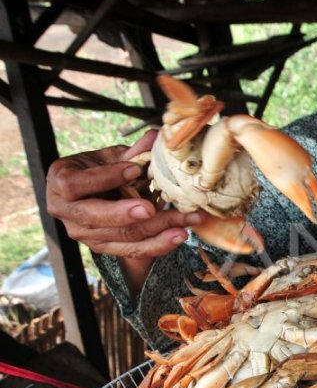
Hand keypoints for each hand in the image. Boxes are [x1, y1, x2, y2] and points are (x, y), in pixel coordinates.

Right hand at [45, 131, 203, 290]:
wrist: (92, 194)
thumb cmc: (99, 170)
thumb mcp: (110, 158)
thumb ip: (132, 153)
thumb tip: (156, 137)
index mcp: (61, 182)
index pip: (76, 184)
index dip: (106, 178)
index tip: (135, 170)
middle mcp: (66, 212)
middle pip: (95, 216)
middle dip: (125, 214)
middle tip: (150, 208)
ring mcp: (84, 234)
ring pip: (120, 236)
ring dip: (155, 230)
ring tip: (183, 222)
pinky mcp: (103, 247)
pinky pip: (132, 250)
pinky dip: (158, 245)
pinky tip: (179, 235)